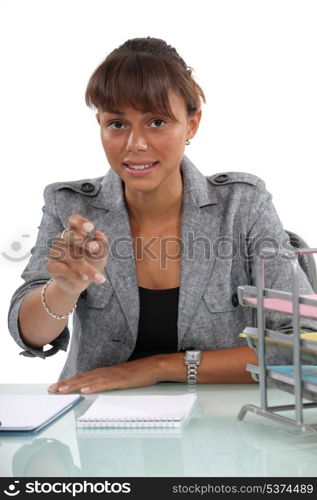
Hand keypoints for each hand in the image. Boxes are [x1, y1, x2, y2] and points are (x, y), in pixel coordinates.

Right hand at [47, 214, 108, 295]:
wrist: (80, 284)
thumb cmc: (91, 264)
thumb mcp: (100, 255)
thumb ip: (102, 245)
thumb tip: (99, 234)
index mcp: (75, 233)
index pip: (73, 220)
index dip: (80, 222)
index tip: (91, 228)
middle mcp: (63, 240)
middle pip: (70, 236)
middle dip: (84, 242)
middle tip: (96, 249)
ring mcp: (55, 252)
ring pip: (69, 256)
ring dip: (86, 267)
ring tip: (98, 276)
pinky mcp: (51, 265)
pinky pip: (62, 268)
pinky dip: (74, 273)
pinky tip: (84, 278)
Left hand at [47, 357, 161, 393]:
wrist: (152, 366)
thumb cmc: (137, 373)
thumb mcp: (119, 378)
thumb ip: (107, 381)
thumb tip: (95, 387)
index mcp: (104, 372)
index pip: (82, 377)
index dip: (68, 381)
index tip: (55, 386)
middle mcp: (105, 372)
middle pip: (81, 378)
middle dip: (65, 384)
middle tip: (51, 389)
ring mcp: (112, 376)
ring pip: (89, 381)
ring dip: (75, 385)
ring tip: (62, 389)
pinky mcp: (120, 380)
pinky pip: (105, 384)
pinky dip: (94, 387)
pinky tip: (85, 390)